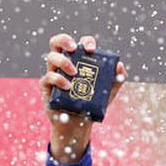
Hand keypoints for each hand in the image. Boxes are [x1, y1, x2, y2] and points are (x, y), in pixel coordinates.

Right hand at [41, 34, 125, 163]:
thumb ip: (117, 78)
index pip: (80, 43)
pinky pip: (48, 77)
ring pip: (51, 57)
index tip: (92, 50)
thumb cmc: (92, 104)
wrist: (78, 124)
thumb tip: (120, 66)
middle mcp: (64, 63)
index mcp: (79, 60)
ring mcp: (53, 73)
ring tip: (74, 73)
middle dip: (64, 40)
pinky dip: (58, 79)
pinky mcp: (46, 86)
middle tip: (74, 48)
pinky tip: (68, 86)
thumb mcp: (109, 91)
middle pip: (56, 43)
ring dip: (63, 62)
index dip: (86, 41)